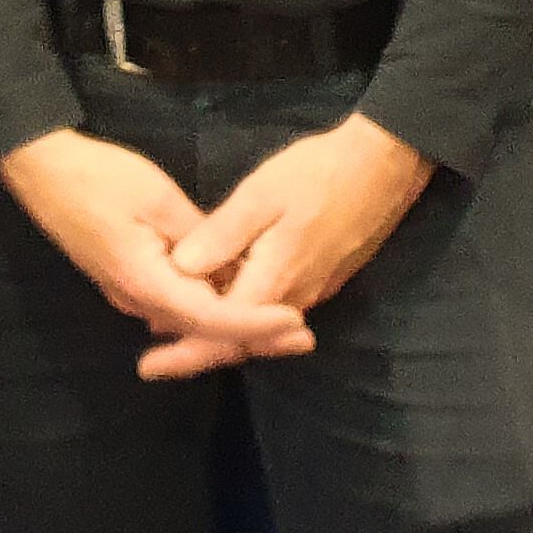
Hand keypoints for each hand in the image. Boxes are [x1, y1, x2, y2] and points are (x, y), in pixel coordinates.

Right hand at [0, 128, 313, 378]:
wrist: (43, 170)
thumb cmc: (100, 178)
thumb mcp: (159, 198)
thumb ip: (199, 237)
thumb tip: (233, 268)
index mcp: (146, 282)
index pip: (212, 319)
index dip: (256, 323)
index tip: (295, 322)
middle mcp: (138, 301)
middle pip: (204, 332)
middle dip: (254, 336)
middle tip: (304, 336)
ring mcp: (130, 295)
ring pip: (191, 323)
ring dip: (235, 325)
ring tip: (282, 322)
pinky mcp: (129, 282)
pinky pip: (177, 307)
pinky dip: (212, 309)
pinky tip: (238, 296)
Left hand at [151, 116, 433, 381]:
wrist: (383, 166)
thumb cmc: (319, 175)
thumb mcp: (261, 195)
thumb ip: (221, 235)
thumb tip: (180, 269)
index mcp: (273, 281)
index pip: (222, 333)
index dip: (183, 353)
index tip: (148, 366)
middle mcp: (294, 299)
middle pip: (240, 342)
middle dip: (196, 352)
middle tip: (153, 361)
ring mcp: (312, 291)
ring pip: (258, 329)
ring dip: (220, 336)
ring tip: (176, 334)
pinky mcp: (322, 279)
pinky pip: (274, 312)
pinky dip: (244, 317)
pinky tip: (223, 301)